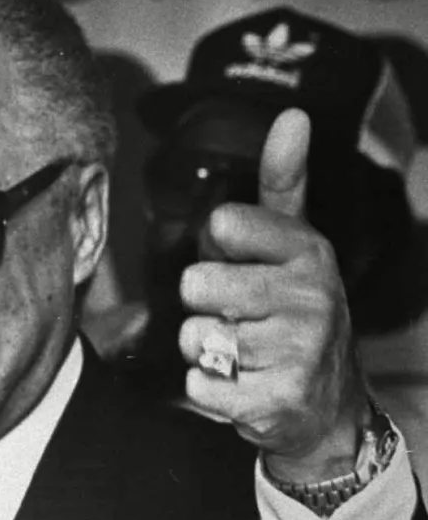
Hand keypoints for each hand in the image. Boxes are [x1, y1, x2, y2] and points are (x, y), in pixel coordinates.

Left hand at [178, 109, 368, 480]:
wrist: (327, 405)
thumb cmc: (294, 314)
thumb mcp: (294, 246)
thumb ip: (283, 182)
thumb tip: (292, 115)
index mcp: (308, 251)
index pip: (221, 225)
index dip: (217, 250)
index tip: (245, 266)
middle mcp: (312, 296)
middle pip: (196, 283)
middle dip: (204, 306)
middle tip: (239, 319)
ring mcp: (298, 350)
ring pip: (192, 335)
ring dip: (203, 350)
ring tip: (241, 354)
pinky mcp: (276, 400)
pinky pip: (198, 384)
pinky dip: (207, 389)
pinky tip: (241, 387)